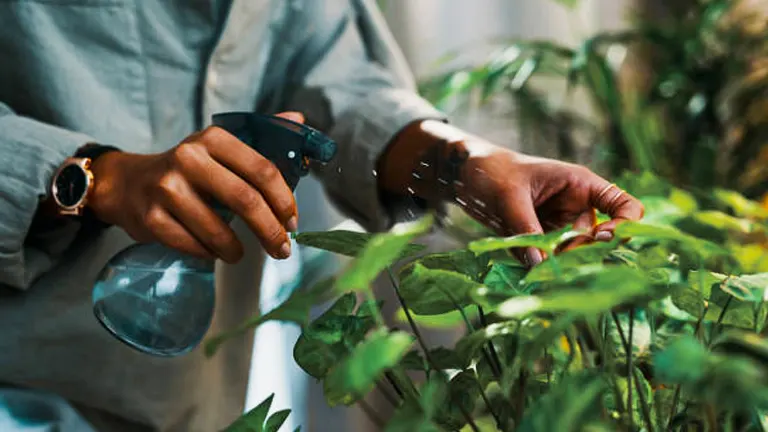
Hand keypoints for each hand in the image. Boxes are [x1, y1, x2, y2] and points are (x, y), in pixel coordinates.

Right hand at [88, 112, 303, 261]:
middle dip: (270, 231)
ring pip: (218, 230)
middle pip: (245, 200)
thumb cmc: (188, 170)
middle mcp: (188, 158)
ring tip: (240, 254)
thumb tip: (299, 121)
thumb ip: (262, 136)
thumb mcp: (220, 147)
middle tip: (282, 249)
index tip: (292, 222)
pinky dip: (209, 254)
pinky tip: (212, 252)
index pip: (262, 170)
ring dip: (237, 249)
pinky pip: (193, 246)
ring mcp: (167, 188)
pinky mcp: (151, 218)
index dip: (284, 200)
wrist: (128, 184)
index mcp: (213, 139)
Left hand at [455, 142, 643, 264]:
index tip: (604, 239)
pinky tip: (519, 263)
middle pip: (595, 241)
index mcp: (580, 185)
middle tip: (552, 262)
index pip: (622, 204)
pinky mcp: (540, 242)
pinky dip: (535, 265)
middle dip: (577, 254)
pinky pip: (544, 260)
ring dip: (554, 264)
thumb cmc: (492, 171)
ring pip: (569, 255)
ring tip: (533, 265)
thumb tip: (540, 264)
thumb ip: (525, 228)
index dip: (624, 224)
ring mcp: (559, 227)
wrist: (465, 175)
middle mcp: (575, 209)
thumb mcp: (508, 196)